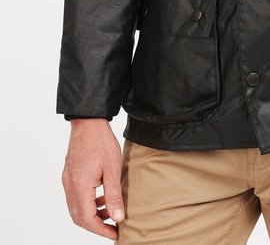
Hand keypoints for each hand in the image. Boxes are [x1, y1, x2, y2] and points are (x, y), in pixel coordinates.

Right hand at [61, 119, 124, 239]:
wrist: (88, 121)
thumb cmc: (101, 141)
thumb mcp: (113, 168)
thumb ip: (114, 195)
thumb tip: (118, 218)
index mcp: (80, 186)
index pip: (87, 219)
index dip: (101, 230)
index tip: (115, 234)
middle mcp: (70, 186)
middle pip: (79, 217)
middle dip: (96, 225)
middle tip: (113, 227)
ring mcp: (67, 180)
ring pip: (76, 208)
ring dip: (92, 214)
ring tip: (110, 212)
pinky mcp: (69, 175)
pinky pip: (75, 197)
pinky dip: (87, 203)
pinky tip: (101, 197)